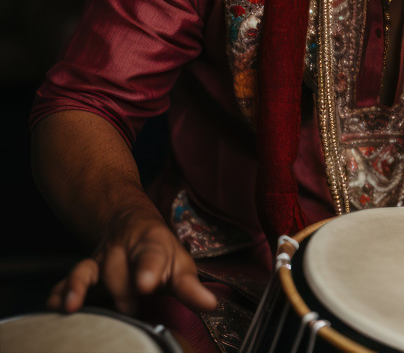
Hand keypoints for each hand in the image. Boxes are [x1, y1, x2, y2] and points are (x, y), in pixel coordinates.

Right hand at [47, 210, 216, 315]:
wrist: (130, 226)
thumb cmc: (161, 253)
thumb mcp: (180, 265)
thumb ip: (190, 288)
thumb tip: (211, 306)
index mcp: (152, 245)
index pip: (151, 256)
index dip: (148, 270)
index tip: (146, 284)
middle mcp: (121, 251)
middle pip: (117, 273)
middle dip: (123, 297)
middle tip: (133, 315)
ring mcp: (99, 261)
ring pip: (86, 272)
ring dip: (78, 288)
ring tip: (72, 307)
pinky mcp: (83, 272)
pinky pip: (67, 281)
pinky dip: (58, 293)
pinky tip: (53, 308)